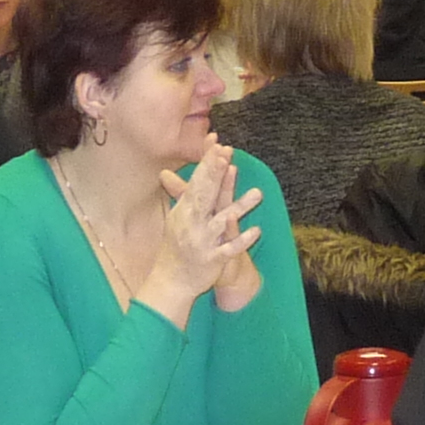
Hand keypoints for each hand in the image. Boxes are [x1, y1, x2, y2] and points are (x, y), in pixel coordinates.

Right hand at [152, 143, 260, 305]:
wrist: (171, 281)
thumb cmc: (175, 246)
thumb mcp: (176, 217)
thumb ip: (180, 194)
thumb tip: (166, 172)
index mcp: (185, 211)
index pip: (197, 181)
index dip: (207, 162)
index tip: (217, 143)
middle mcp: (192, 223)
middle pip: (206, 195)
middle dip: (216, 174)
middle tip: (227, 154)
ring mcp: (203, 241)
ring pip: (222, 220)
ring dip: (240, 206)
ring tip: (258, 193)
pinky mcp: (213, 259)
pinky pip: (230, 249)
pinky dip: (242, 240)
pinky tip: (257, 230)